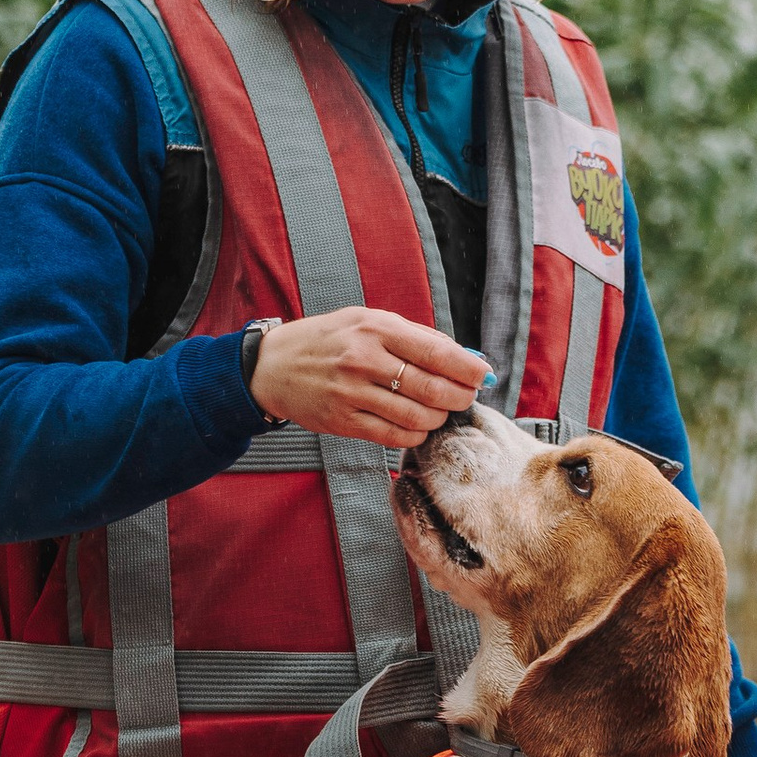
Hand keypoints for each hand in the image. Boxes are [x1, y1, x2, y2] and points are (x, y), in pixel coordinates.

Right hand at [248, 308, 485, 446]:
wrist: (272, 366)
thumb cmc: (328, 340)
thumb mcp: (366, 321)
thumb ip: (414, 336)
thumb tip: (463, 357)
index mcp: (375, 328)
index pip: (436, 351)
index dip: (467, 368)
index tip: (483, 376)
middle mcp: (364, 360)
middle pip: (431, 388)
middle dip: (459, 397)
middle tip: (466, 398)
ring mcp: (352, 393)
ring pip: (416, 416)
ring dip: (438, 418)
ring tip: (439, 411)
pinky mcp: (342, 421)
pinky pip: (393, 435)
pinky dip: (415, 435)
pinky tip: (418, 426)